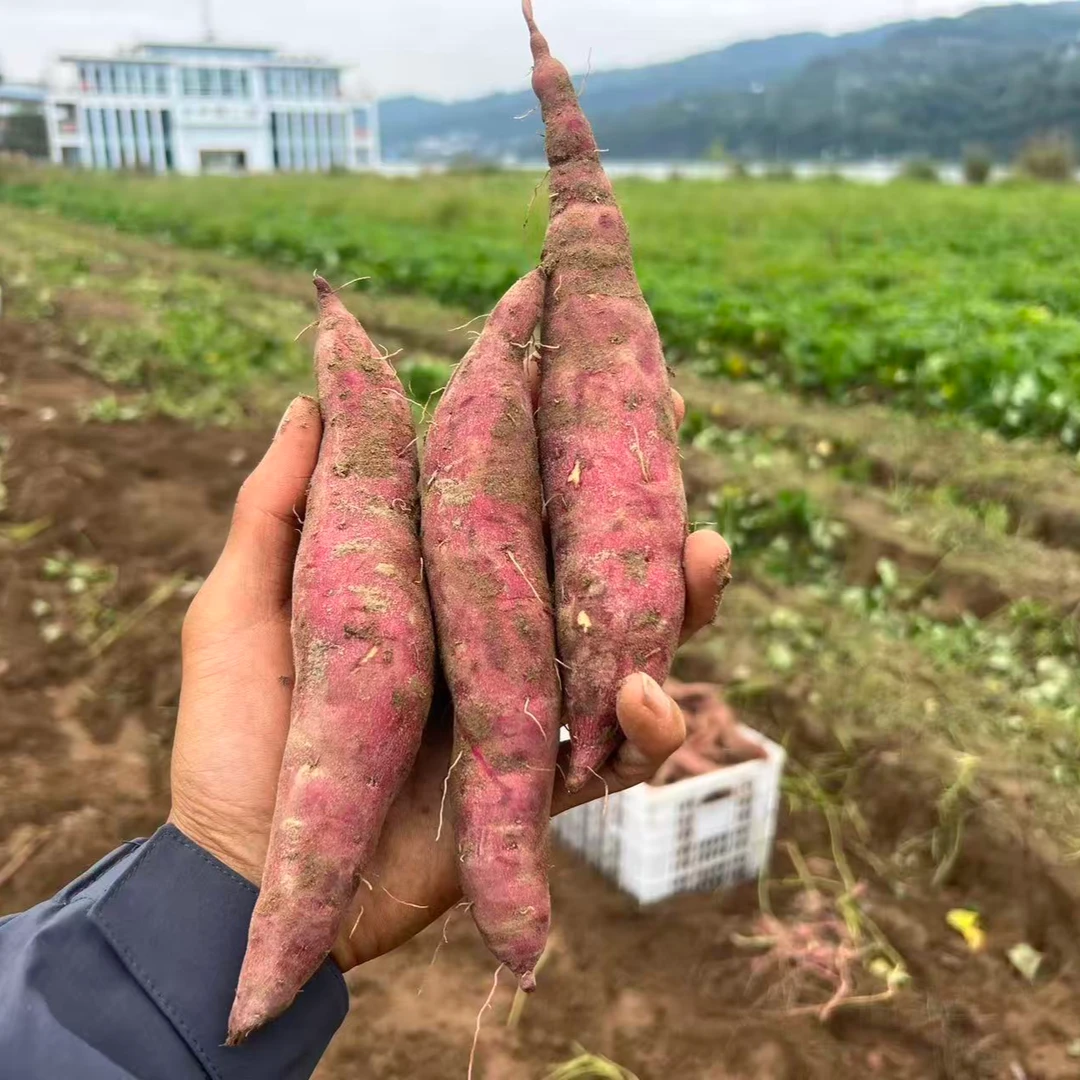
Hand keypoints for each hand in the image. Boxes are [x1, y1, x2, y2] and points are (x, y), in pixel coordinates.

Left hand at [169, 391, 730, 973]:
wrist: (252, 873)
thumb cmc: (233, 739)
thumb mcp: (242, 608)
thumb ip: (277, 508)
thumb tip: (312, 396)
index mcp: (435, 587)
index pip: (513, 499)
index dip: (556, 438)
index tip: (593, 369)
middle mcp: (492, 638)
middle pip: (588, 558)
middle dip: (643, 490)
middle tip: (676, 422)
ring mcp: (524, 707)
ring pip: (630, 640)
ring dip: (683, 598)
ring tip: (707, 553)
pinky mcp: (541, 779)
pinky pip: (621, 751)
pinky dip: (647, 723)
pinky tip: (642, 691)